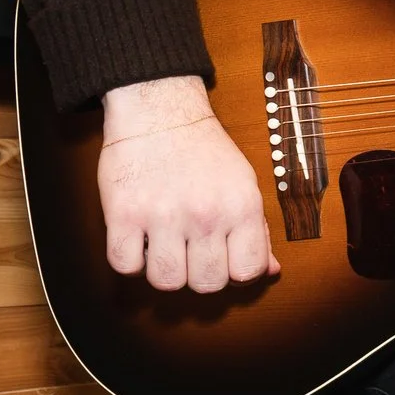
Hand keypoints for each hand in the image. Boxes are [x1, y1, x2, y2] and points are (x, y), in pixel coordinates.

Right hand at [97, 75, 277, 292]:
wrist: (159, 110)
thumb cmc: (204, 149)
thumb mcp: (244, 184)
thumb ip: (258, 230)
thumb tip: (272, 270)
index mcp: (241, 207)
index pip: (248, 272)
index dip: (235, 272)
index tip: (223, 259)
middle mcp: (206, 214)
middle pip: (207, 284)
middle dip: (199, 275)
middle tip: (192, 253)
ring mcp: (163, 215)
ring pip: (167, 281)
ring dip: (165, 270)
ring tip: (164, 246)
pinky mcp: (123, 213)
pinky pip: (125, 266)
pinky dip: (130, 260)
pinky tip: (139, 241)